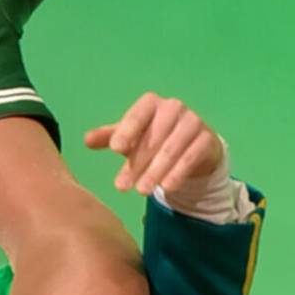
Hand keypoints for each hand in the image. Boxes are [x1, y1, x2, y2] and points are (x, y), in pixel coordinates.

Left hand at [83, 92, 227, 202]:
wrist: (194, 147)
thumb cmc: (156, 139)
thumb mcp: (132, 138)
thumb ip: (110, 137)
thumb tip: (86, 140)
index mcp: (151, 104)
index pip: (137, 115)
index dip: (127, 131)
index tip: (115, 149)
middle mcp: (173, 108)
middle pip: (153, 137)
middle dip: (136, 163)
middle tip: (122, 186)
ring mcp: (193, 122)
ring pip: (171, 149)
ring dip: (155, 171)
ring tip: (142, 191)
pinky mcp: (207, 139)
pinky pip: (191, 157)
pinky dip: (178, 172)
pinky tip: (167, 187)